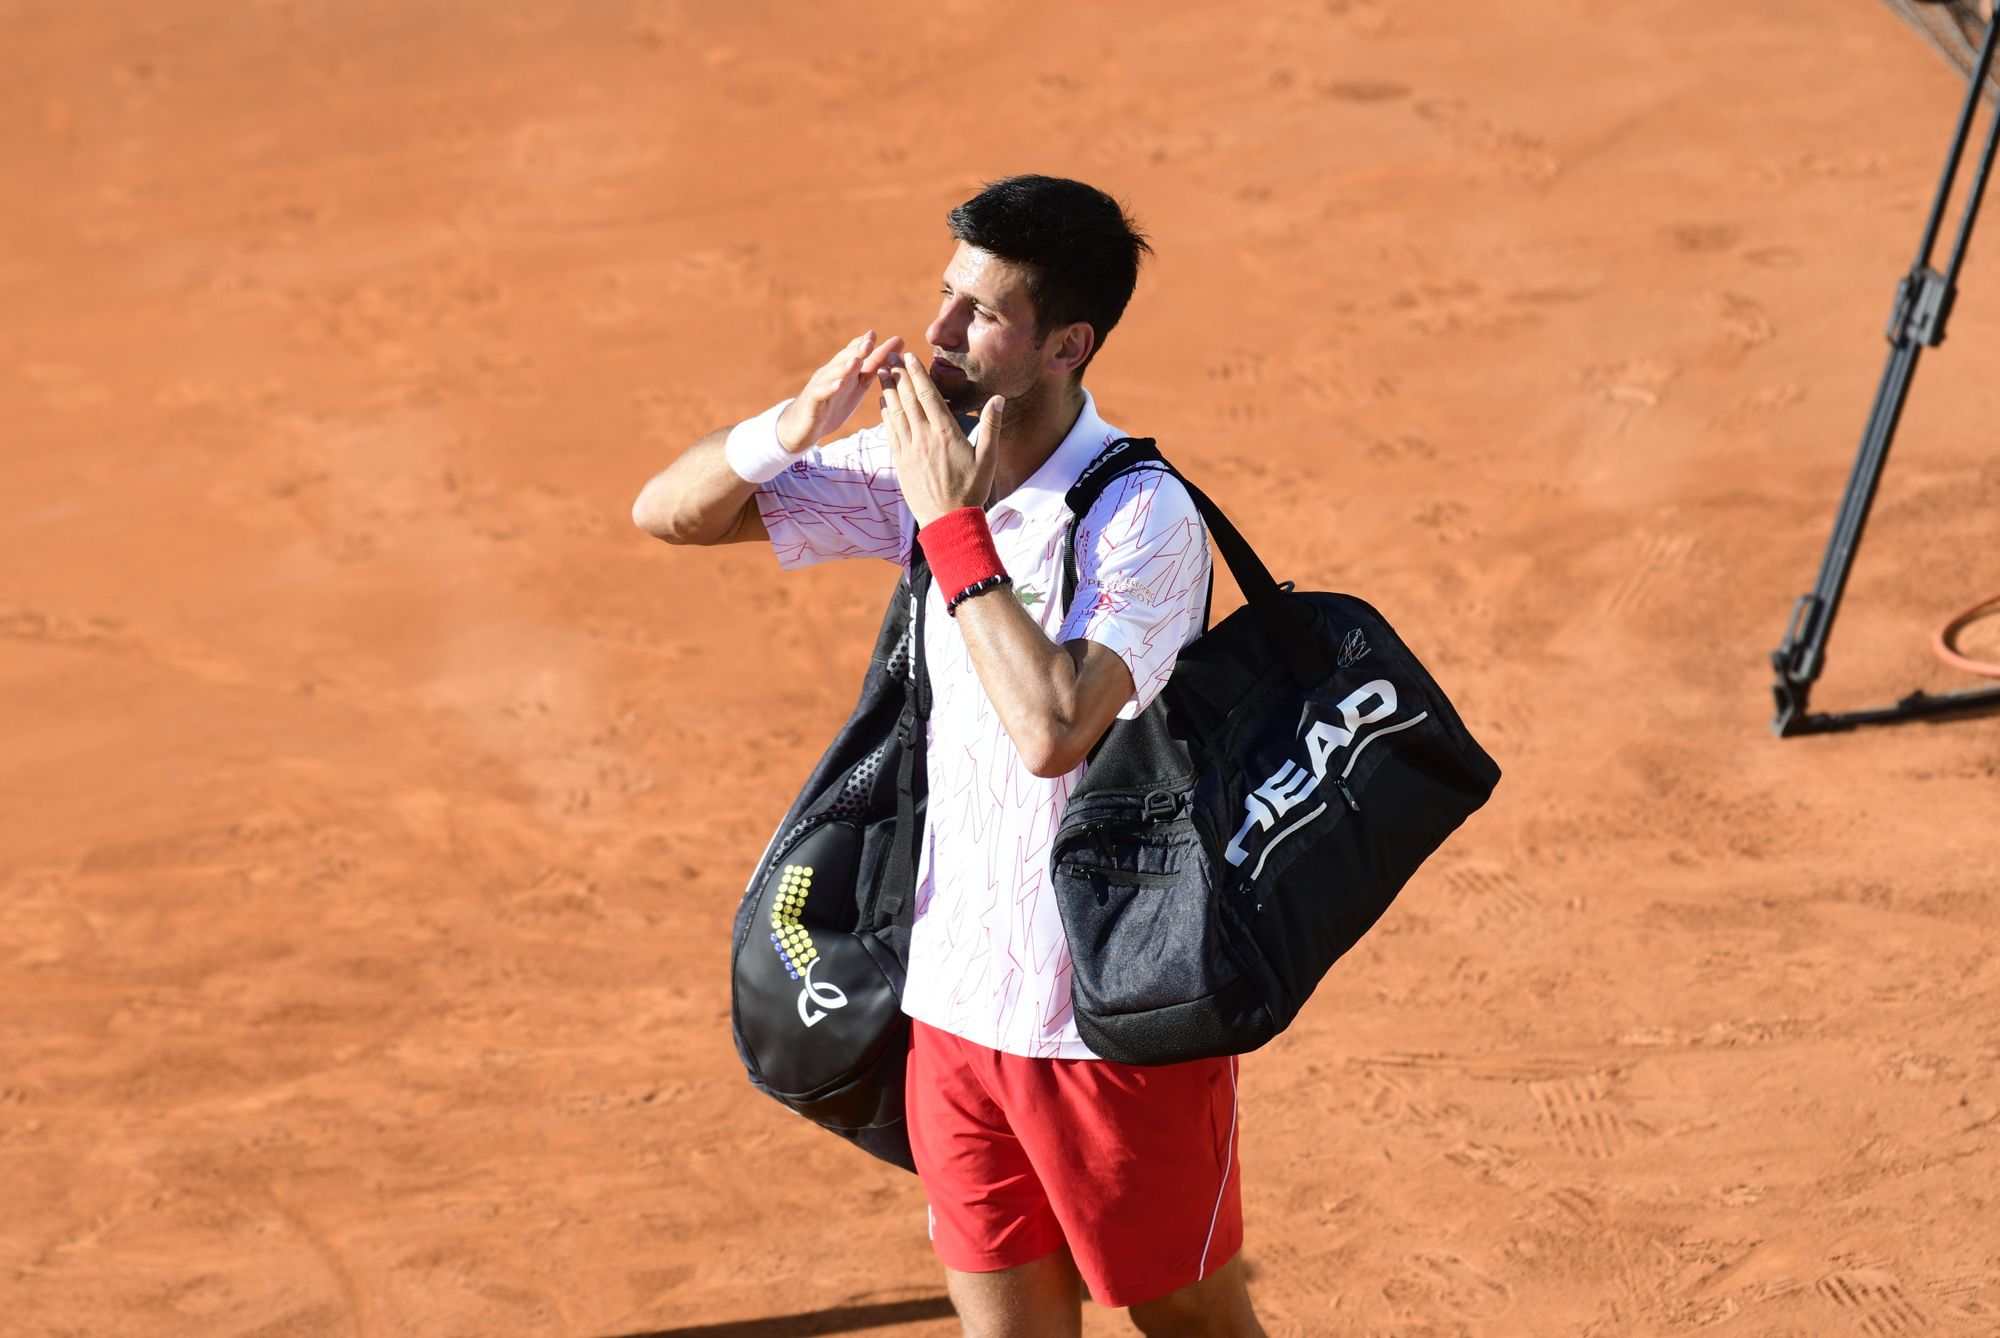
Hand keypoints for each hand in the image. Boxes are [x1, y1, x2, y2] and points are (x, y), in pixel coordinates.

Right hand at [776, 331, 905, 452]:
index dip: (872, 346)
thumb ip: (872, 371)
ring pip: (832, 373)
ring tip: (856, 359)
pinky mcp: (812, 402)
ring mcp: (820, 386)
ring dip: (844, 366)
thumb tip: (892, 354)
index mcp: (844, 371)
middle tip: (871, 341)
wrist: (802, 427)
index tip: (893, 339)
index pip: (858, 354)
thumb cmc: (831, 405)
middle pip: (844, 359)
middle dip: (858, 349)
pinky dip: (830, 388)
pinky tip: (839, 384)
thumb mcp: (856, 387)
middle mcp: (831, 374)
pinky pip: (820, 393)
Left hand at [878, 351, 1003, 527]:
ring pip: (896, 413)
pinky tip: (882, 403)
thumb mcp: (988, 459)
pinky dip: (885, 415)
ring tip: (881, 372)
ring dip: (888, 391)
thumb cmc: (972, 490)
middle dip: (898, 375)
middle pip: (908, 399)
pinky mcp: (901, 462)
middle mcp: (925, 438)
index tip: (909, 357)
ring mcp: (910, 450)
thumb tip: (998, 399)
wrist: (948, 521)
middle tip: (889, 356)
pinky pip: (890, 432)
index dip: (917, 374)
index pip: (928, 396)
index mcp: (946, 433)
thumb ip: (991, 427)